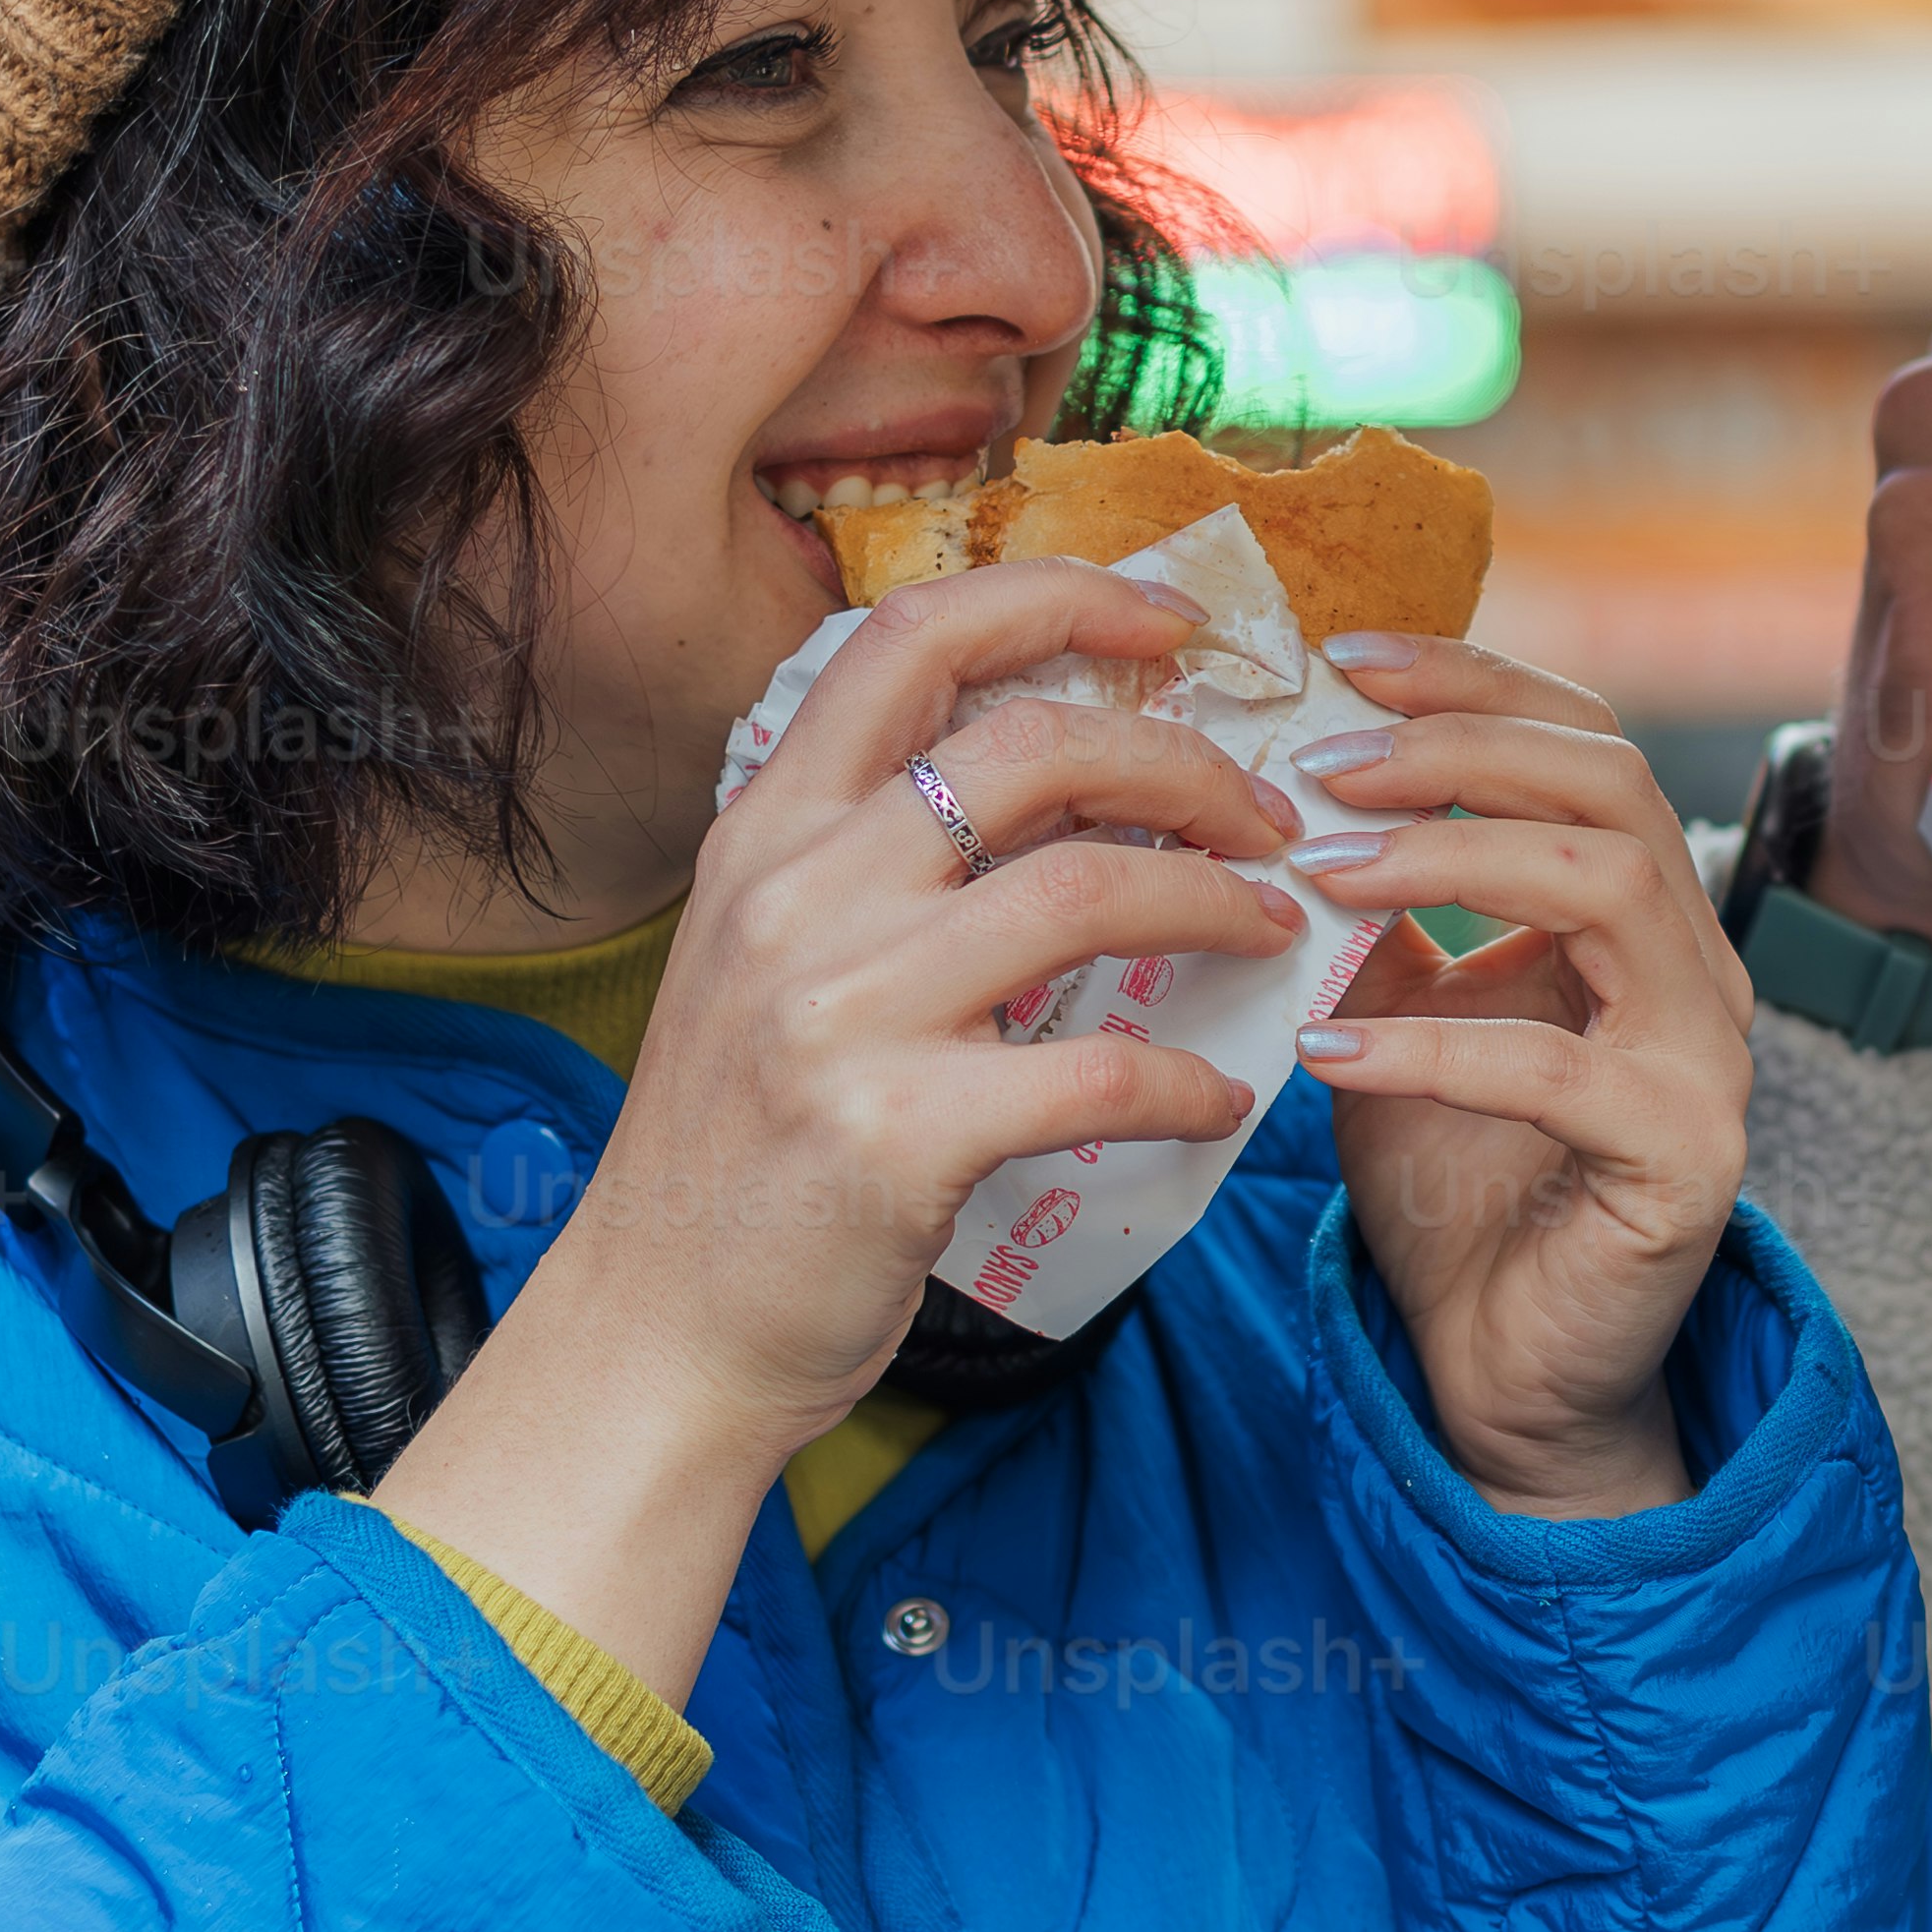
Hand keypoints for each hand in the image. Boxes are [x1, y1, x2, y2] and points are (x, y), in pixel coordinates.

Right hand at [382, 563, 1296, 1695]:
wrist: (657, 1333)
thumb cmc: (742, 1153)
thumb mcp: (773, 965)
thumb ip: (878, 871)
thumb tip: (1072, 801)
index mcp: (766, 831)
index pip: (912, 637)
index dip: (1057, 599)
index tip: (1169, 625)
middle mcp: (795, 895)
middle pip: (1030, 744)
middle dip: (1183, 762)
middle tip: (1266, 817)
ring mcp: (839, 1011)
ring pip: (1083, 890)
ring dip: (1213, 903)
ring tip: (1273, 933)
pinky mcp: (894, 1134)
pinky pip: (1099, 1075)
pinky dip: (1191, 1084)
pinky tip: (1223, 1103)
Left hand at [1292, 631, 1740, 1517]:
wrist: (1507, 1369)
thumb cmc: (1456, 1188)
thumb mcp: (1391, 1016)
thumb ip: (1366, 913)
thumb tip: (1264, 786)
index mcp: (1635, 912)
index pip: (1584, 739)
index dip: (1474, 681)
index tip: (1343, 660)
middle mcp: (1692, 966)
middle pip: (1611, 786)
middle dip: (1459, 750)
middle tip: (1321, 766)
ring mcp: (1703, 1060)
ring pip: (1610, 889)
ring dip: (1453, 859)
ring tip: (1323, 879)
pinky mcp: (1682, 1160)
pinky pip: (1558, 1072)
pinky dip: (1433, 1047)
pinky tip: (1324, 1053)